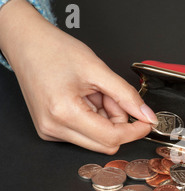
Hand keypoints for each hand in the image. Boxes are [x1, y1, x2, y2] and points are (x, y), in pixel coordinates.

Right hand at [0, 0, 157, 153]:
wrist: (26, 43)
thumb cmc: (54, 50)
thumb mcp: (98, 70)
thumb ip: (126, 96)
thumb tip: (147, 116)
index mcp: (64, 113)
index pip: (111, 138)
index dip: (135, 131)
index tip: (147, 122)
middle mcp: (54, 128)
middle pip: (105, 143)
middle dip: (119, 122)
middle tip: (113, 97)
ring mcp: (51, 131)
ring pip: (97, 139)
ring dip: (106, 119)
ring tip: (95, 92)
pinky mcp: (51, 130)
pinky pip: (85, 134)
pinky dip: (94, 118)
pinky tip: (86, 98)